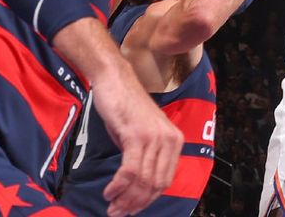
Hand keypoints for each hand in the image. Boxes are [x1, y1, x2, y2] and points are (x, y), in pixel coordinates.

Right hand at [92, 63, 183, 216]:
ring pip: (143, 180)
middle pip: (155, 184)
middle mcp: (170, 139)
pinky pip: (130, 170)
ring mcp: (154, 137)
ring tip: (111, 207)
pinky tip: (109, 191)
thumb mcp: (142, 136)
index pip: (165, 180)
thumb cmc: (126, 109)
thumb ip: (146, 159)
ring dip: (125, 199)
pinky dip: (119, 185)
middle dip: (135, 204)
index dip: (148, 199)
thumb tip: (138, 190)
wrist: (116, 80)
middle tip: (116, 213)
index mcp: (175, 140)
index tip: (131, 210)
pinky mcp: (137, 134)